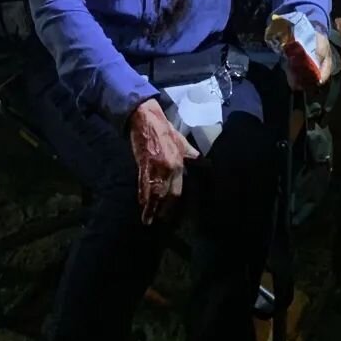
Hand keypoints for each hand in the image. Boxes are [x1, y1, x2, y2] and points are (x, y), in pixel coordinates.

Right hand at [127, 98, 198, 223]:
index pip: (176, 191)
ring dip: (149, 208)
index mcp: (177, 164)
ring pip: (151, 193)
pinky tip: (141, 204)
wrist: (145, 120)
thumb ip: (190, 154)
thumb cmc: (165, 130)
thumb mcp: (182, 141)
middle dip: (161, 210)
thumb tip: (200, 160)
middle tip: (161, 221)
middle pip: (163, 196)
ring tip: (147, 220)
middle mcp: (165, 169)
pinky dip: (141, 195)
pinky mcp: (141, 166)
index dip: (174, 204)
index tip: (173, 214)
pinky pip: (141, 185)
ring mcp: (152, 169)